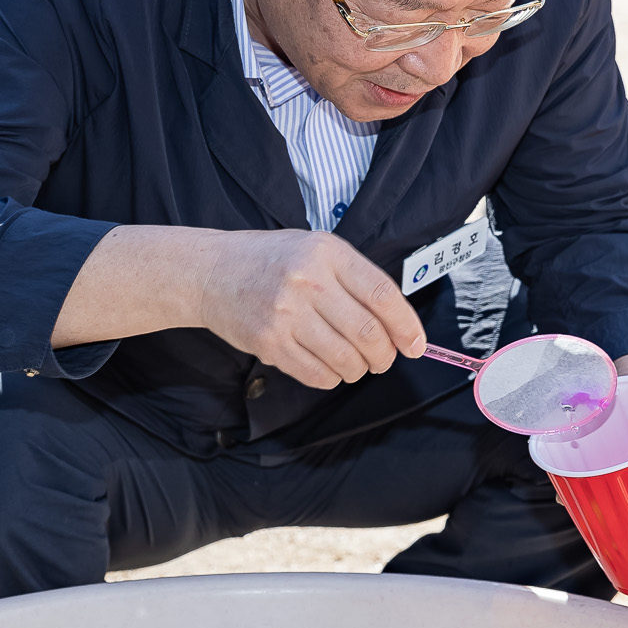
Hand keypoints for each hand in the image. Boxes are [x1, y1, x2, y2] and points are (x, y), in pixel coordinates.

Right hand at [192, 230, 427, 388]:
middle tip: (383, 360)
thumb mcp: (316, 249)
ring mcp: (285, 313)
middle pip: (367, 332)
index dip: (406, 326)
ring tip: (356, 365)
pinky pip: (316, 373)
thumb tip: (397, 323)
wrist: (211, 272)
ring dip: (358, 370)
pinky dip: (332, 377)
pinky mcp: (268, 342)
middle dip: (384, 355)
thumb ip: (354, 278)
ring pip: (345, 358)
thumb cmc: (271, 261)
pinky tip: (330, 368)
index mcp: (327, 253)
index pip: (382, 295)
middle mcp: (307, 281)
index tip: (416, 345)